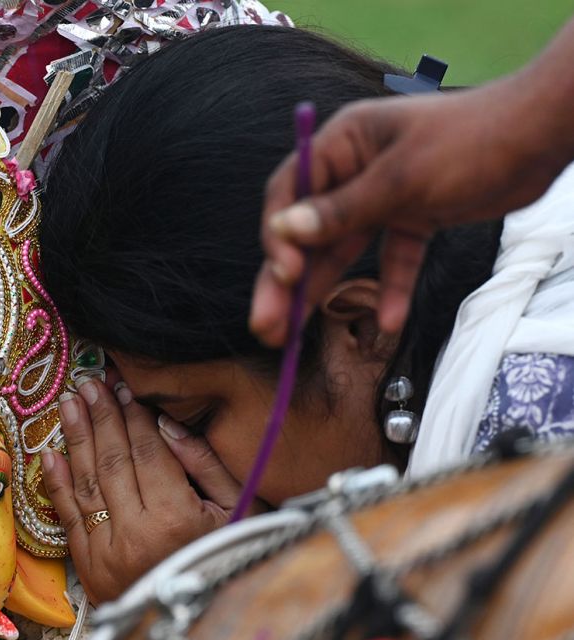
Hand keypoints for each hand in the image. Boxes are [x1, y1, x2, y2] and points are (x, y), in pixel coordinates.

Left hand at [41, 377, 259, 602]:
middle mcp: (135, 533)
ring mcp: (106, 553)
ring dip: (75, 439)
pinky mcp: (89, 569)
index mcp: (175, 517)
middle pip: (112, 461)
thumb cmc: (226, 560)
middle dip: (99, 418)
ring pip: (86, 484)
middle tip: (88, 384)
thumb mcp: (237, 511)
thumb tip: (165, 426)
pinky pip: (67, 517)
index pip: (147, 452)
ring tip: (68, 405)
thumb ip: (205, 465)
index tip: (122, 388)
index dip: (132, 416)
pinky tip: (50, 453)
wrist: (203, 625)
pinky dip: (57, 483)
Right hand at [251, 69, 571, 346]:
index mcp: (341, 145)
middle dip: (286, 281)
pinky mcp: (413, 216)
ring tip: (292, 335)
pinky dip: (390, 287)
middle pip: (309, 231)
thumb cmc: (472, 141)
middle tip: (266, 325)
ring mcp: (383, 195)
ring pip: (343, 250)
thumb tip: (285, 232)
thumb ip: (343, 210)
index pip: (290, 193)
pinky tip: (386, 321)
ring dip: (322, 291)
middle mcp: (353, 170)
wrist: (542, 135)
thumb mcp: (402, 178)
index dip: (279, 236)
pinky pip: (392, 257)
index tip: (285, 274)